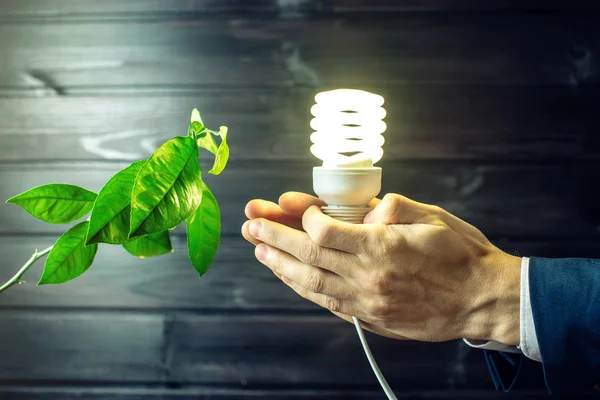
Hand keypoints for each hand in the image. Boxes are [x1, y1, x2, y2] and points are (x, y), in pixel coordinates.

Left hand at [242, 193, 520, 344]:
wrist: (483, 300)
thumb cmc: (461, 254)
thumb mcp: (433, 216)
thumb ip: (391, 209)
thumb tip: (361, 211)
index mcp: (382, 248)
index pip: (325, 231)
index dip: (305, 216)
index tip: (298, 207)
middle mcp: (368, 278)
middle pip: (308, 256)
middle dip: (274, 238)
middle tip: (249, 224)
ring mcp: (367, 302)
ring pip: (311, 283)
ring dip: (281, 265)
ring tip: (259, 250)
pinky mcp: (370, 318)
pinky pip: (327, 302)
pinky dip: (304, 287)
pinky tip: (289, 276)